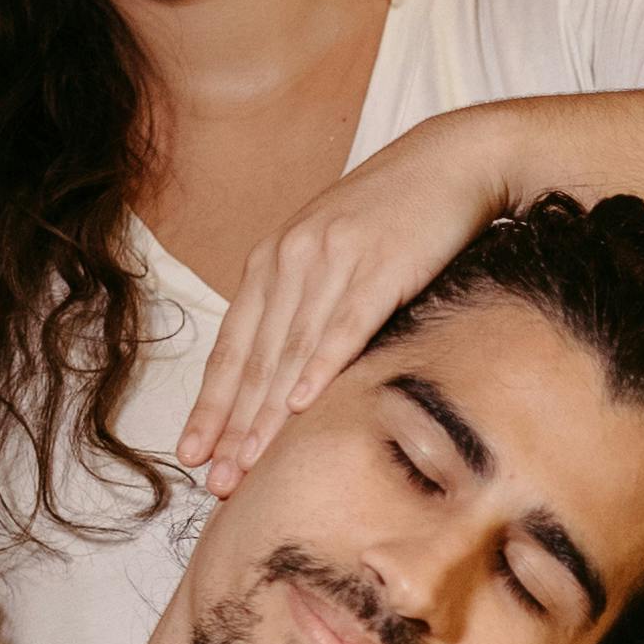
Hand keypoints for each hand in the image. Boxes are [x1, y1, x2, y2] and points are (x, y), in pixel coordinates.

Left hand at [171, 116, 522, 489]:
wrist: (451, 161)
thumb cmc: (395, 212)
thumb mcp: (333, 249)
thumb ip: (304, 298)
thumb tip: (286, 365)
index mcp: (273, 259)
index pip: (233, 347)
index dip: (212, 405)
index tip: (192, 454)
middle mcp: (292, 260)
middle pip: (254, 359)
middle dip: (231, 426)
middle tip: (213, 482)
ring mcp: (334, 262)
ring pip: (290, 353)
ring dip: (268, 415)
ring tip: (249, 465)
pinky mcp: (379, 266)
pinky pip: (345, 326)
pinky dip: (322, 367)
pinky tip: (304, 405)